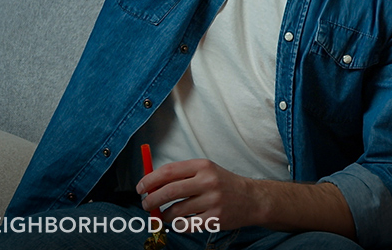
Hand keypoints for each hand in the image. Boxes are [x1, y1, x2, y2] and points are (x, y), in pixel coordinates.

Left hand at [137, 158, 266, 230]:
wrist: (252, 198)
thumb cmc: (222, 183)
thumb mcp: (206, 171)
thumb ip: (181, 176)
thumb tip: (151, 185)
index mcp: (202, 165)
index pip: (168, 171)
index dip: (149, 180)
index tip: (140, 188)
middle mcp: (208, 181)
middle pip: (169, 191)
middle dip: (151, 200)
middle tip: (146, 205)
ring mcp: (212, 200)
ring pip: (175, 211)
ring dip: (164, 215)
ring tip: (165, 215)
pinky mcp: (215, 218)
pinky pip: (186, 225)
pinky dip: (177, 225)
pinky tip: (179, 222)